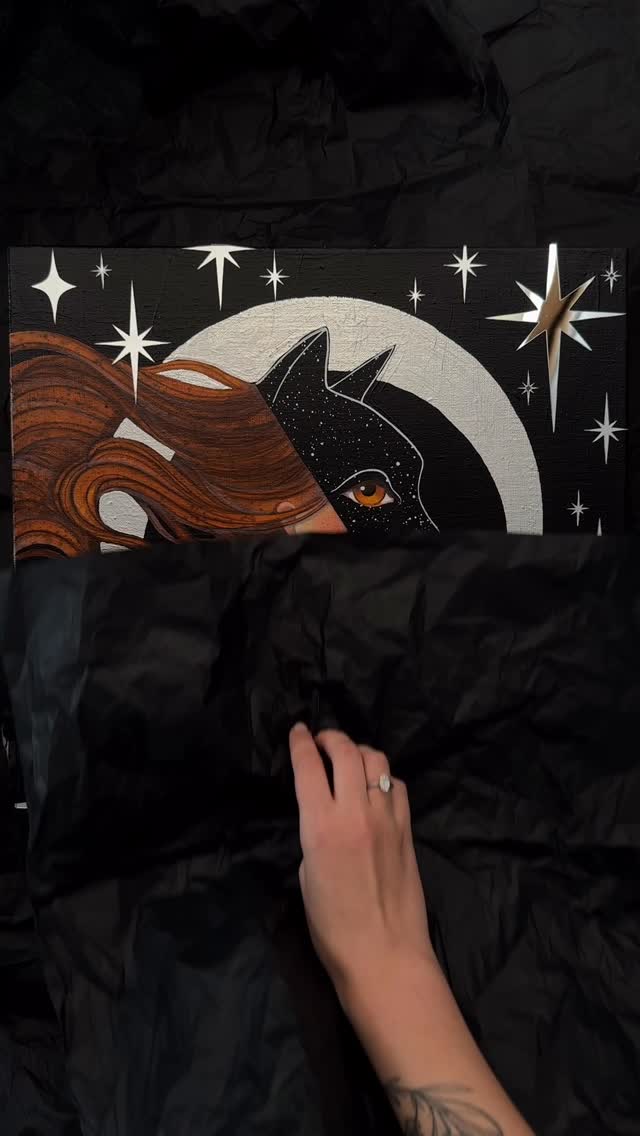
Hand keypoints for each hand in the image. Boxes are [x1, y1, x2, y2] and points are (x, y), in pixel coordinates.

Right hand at [289, 724, 433, 1002]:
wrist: (384, 955)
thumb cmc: (332, 928)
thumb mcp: (306, 876)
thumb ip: (314, 837)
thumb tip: (326, 819)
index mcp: (321, 826)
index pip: (309, 766)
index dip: (300, 742)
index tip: (297, 730)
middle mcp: (356, 812)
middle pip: (346, 751)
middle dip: (331, 738)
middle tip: (321, 740)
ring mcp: (388, 818)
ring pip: (377, 761)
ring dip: (359, 752)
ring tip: (349, 758)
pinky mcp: (408, 829)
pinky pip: (397, 786)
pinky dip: (383, 778)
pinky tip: (376, 788)